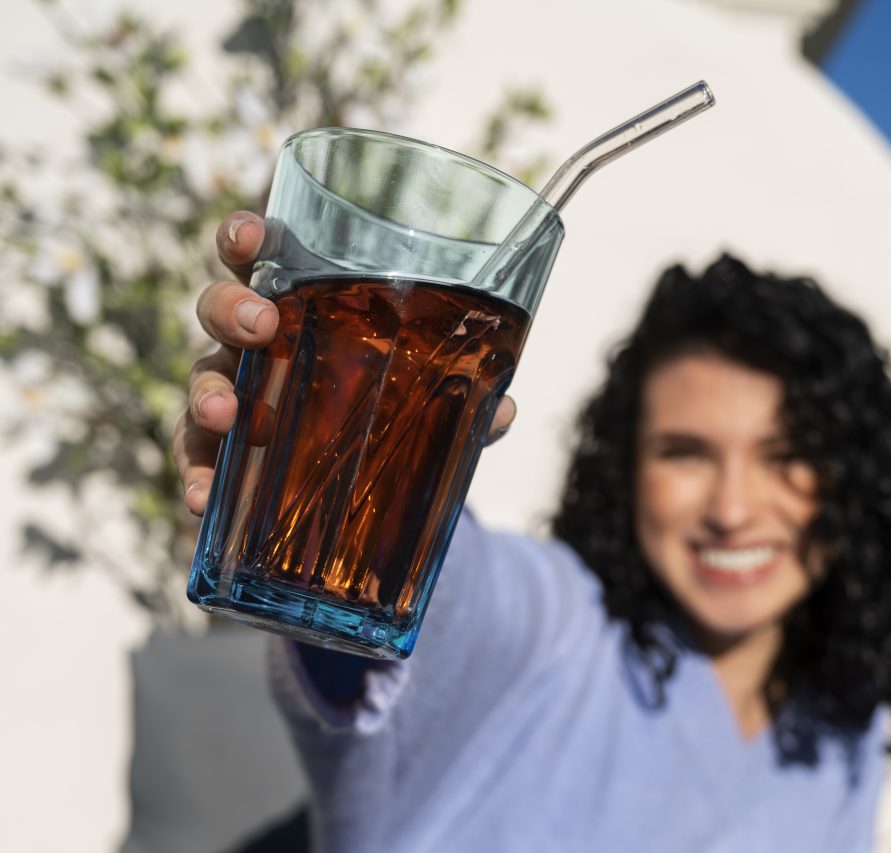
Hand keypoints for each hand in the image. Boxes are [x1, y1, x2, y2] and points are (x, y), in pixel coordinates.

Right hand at [173, 211, 516, 515]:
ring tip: (228, 414)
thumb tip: (504, 409)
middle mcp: (259, 343)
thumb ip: (459, 395)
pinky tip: (202, 500)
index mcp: (303, 307)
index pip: (268, 258)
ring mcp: (235, 393)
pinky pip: (197, 457)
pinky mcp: (221, 452)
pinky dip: (197, 476)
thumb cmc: (381, 403)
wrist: (355, 481)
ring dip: (209, 392)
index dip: (248, 238)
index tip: (253, 235)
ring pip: (203, 377)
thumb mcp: (421, 392)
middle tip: (261, 325)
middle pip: (222, 308)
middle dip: (231, 308)